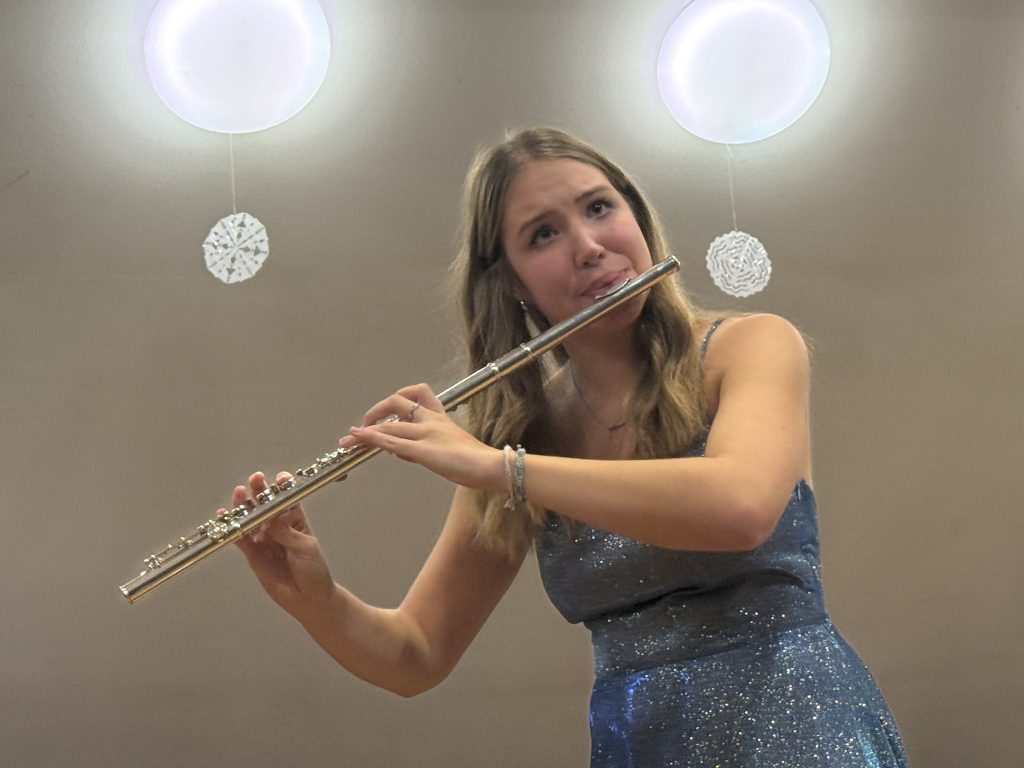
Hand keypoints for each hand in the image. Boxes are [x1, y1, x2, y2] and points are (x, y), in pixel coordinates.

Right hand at [226, 471, 336, 618]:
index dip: (283, 488)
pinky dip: (232, 528)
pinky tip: (224, 516)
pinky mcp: (252, 554)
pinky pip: (240, 538)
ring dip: (245, 505)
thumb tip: (271, 518)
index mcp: (296, 521)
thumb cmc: (314, 570)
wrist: (307, 599)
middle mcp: (278, 527)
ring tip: (239, 492)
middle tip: (256, 479)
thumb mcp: (304, 547)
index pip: (287, 499)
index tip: (280, 478)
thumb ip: (285, 532)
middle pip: (266, 505)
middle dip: (261, 491)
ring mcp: (264, 539)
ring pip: (251, 518)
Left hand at [343, 383, 505, 492]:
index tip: (387, 414)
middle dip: (376, 411)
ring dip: (365, 430)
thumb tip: (403, 452)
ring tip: (348, 438)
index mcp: (443, 418)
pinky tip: (357, 439)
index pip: (419, 395)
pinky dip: (370, 439)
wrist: (492, 466)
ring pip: (389, 425)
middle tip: (364, 426)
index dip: (399, 400)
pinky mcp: (422, 450)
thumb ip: (428, 448)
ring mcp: (425, 434)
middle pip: (397, 402)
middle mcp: (432, 420)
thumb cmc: (480, 463)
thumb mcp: (452, 450)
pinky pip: (390, 441)